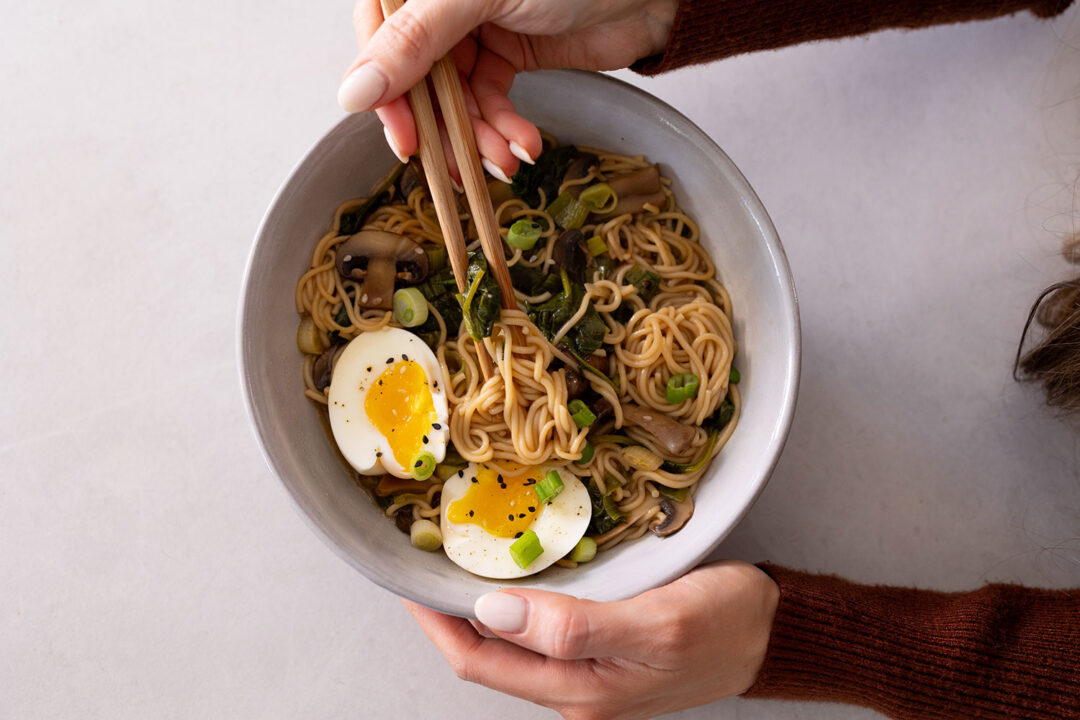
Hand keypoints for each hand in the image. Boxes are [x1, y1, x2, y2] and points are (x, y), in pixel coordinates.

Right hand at [340, 0, 677, 181]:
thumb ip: (416, 41)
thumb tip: (354, 91)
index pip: (378, 35)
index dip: (385, 92)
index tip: (404, 139)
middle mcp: (442, 5)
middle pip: (416, 77)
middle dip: (441, 128)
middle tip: (453, 169)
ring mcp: (474, 31)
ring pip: (455, 99)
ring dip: (478, 137)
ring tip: (505, 161)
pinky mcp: (508, 56)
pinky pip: (490, 102)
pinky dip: (505, 129)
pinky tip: (524, 146)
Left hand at [405, 561, 779, 719]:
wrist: (771, 634)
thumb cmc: (724, 624)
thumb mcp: (656, 620)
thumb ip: (574, 626)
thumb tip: (493, 614)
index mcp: (579, 691)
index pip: (480, 662)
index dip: (436, 622)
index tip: (411, 577)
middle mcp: (574, 691)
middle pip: (486, 657)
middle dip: (447, 614)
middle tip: (426, 558)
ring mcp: (587, 675)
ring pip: (510, 645)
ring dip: (478, 608)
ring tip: (457, 560)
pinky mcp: (601, 653)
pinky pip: (539, 634)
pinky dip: (516, 604)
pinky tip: (512, 574)